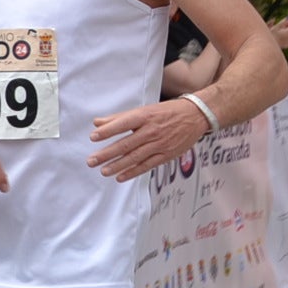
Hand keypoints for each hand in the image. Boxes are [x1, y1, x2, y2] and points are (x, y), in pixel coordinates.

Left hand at [88, 99, 211, 182]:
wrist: (195, 116)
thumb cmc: (167, 112)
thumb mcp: (144, 110)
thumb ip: (119, 118)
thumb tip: (97, 122)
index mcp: (145, 116)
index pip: (123, 124)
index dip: (108, 131)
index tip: (93, 137)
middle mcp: (151, 130)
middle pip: (126, 144)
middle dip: (107, 153)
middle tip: (92, 160)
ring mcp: (159, 144)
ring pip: (135, 157)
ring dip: (118, 165)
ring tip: (104, 171)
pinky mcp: (166, 155)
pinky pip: (147, 165)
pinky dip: (133, 172)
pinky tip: (121, 177)